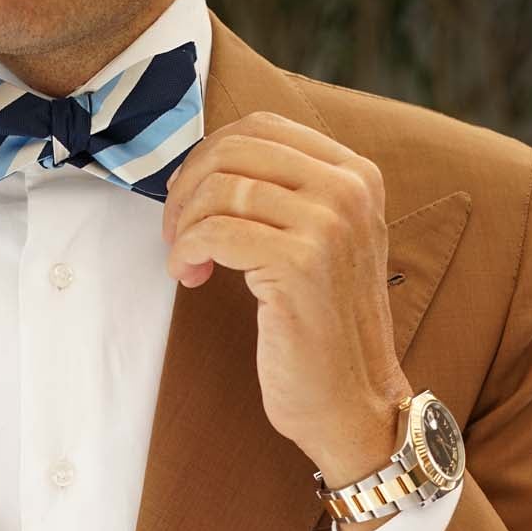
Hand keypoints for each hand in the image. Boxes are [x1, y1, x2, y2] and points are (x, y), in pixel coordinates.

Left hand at [161, 111, 412, 489]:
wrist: (351, 403)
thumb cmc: (324, 334)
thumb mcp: (319, 247)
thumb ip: (286, 199)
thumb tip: (212, 166)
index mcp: (356, 175)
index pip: (262, 128)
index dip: (210, 157)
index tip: (190, 200)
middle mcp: (349, 190)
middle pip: (236, 149)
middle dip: (188, 186)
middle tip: (175, 232)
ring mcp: (329, 224)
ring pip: (221, 188)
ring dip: (184, 224)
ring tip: (184, 260)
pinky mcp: (300, 263)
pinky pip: (216, 232)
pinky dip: (187, 251)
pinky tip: (189, 276)